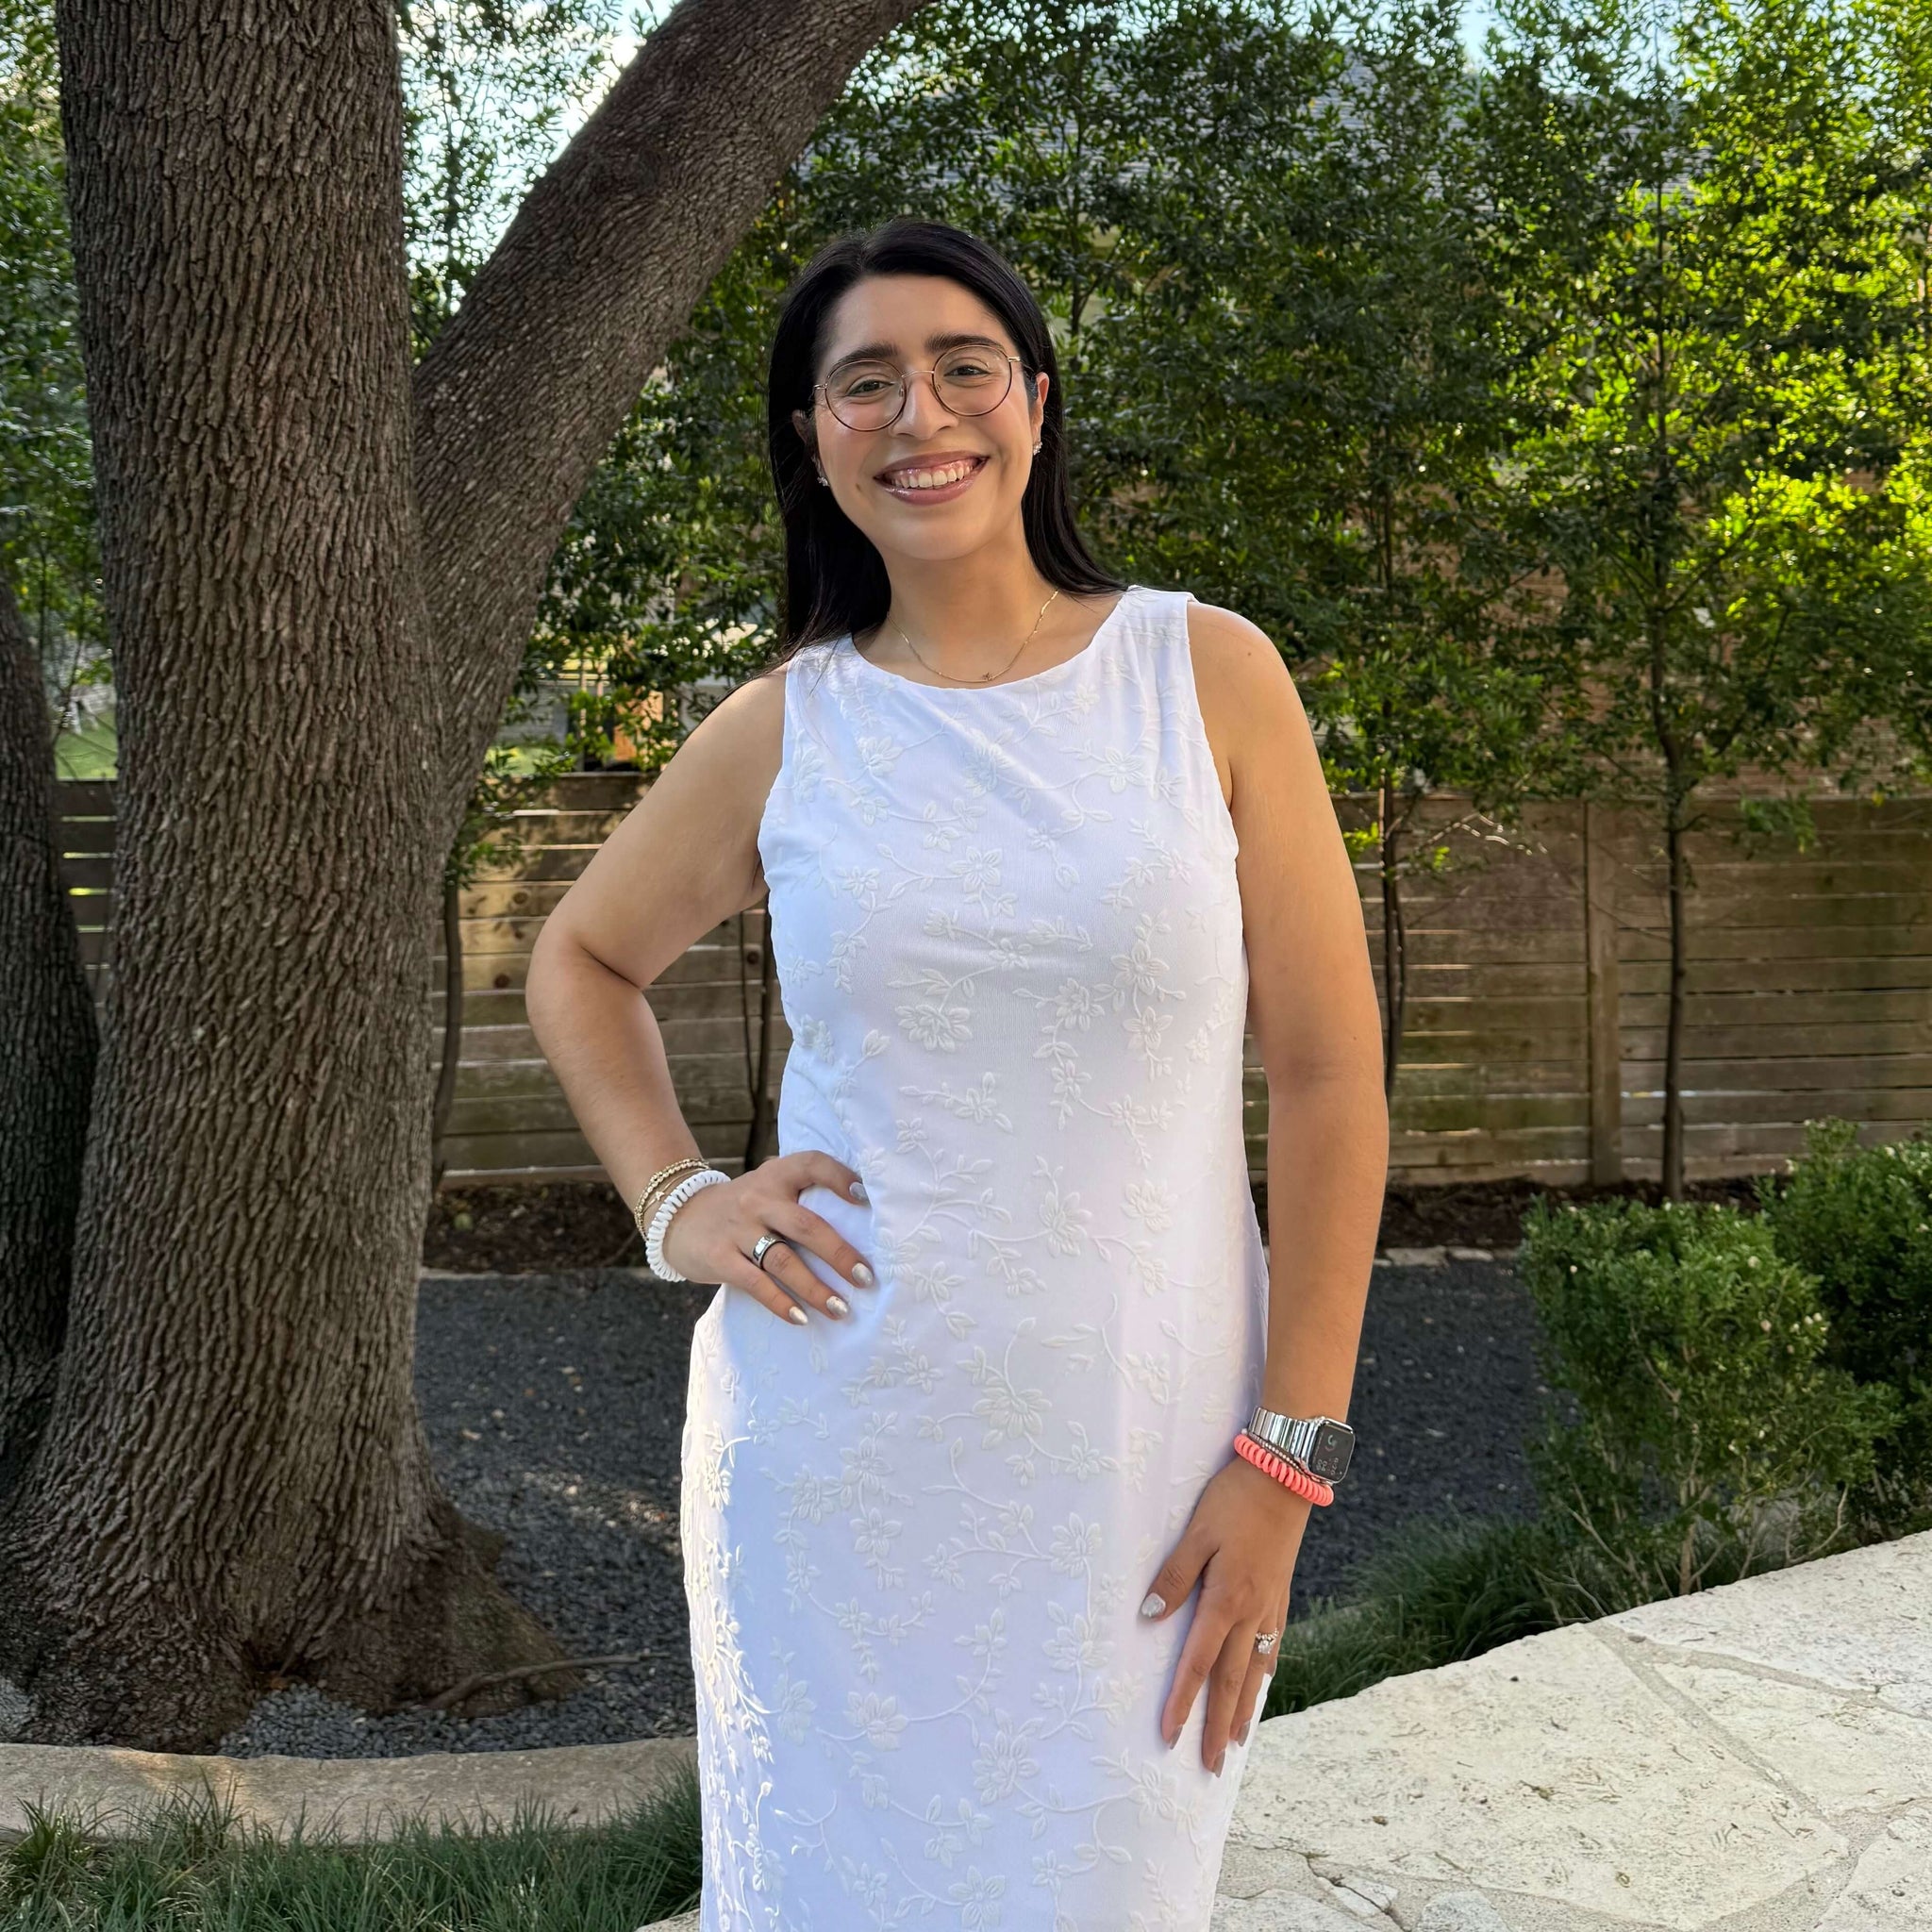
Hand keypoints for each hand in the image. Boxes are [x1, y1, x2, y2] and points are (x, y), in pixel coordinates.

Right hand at [660, 1150, 874, 1324]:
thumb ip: (802, 1195)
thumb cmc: (744, 1207)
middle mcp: (758, 1198)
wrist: (679, 1216)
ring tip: (840, 1308)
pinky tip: (801, 1317)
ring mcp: (738, 1229)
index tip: (866, 1198)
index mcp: (776, 1175)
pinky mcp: (720, 1258)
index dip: (840, 1177)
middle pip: (806, 1225)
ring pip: (783, 1260)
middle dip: (839, 1254)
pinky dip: (781, 1302)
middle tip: (866, 1277)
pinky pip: (756, 1283)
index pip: (812, 1165)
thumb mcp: (768, 1187)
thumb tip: (862, 1223)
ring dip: (815, 1288)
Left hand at [1141, 1454, 1308, 1773]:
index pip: (1197, 1663)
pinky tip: (1262, 1684)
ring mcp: (1271, 1606)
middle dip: (1217, 1726)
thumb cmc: (1234, 1501)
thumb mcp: (1196, 1533)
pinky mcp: (1281, 1595)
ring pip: (1255, 1669)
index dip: (1182, 1701)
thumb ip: (1173, 1576)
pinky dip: (1265, 1674)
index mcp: (1225, 1600)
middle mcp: (1251, 1612)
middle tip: (1209, 1766)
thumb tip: (1150, 1617)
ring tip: (1236, 1743)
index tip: (1169, 1736)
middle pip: (1231, 1681)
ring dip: (1244, 1709)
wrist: (1285, 1477)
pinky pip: (1272, 1647)